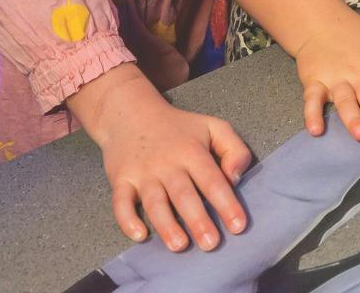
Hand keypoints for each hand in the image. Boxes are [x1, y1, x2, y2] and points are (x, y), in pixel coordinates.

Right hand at [68, 64, 251, 250]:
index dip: (226, 203)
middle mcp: (167, 163)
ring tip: (180, 245)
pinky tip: (139, 236)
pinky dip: (127, 220)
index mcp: (192, 151)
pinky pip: (121, 203)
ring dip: (166, 225)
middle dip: (198, 220)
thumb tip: (235, 178)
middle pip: (184, 195)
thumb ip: (234, 149)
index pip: (213, 180)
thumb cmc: (179, 128)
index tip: (238, 226)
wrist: (130, 114)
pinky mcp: (120, 180)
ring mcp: (143, 173)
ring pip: (155, 202)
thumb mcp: (213, 127)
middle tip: (211, 244)